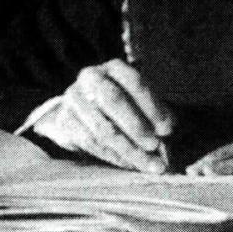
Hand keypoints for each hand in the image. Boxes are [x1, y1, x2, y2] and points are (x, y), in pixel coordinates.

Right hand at [30, 59, 173, 172]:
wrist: (79, 110)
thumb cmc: (118, 104)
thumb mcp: (137, 99)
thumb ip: (153, 111)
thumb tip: (168, 130)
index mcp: (113, 67)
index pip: (135, 82)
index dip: (152, 106)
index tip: (168, 129)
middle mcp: (91, 77)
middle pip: (113, 100)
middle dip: (136, 126)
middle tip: (155, 146)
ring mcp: (74, 98)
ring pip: (102, 127)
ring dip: (128, 149)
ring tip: (147, 164)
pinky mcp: (64, 121)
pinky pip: (90, 142)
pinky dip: (113, 156)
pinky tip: (129, 164)